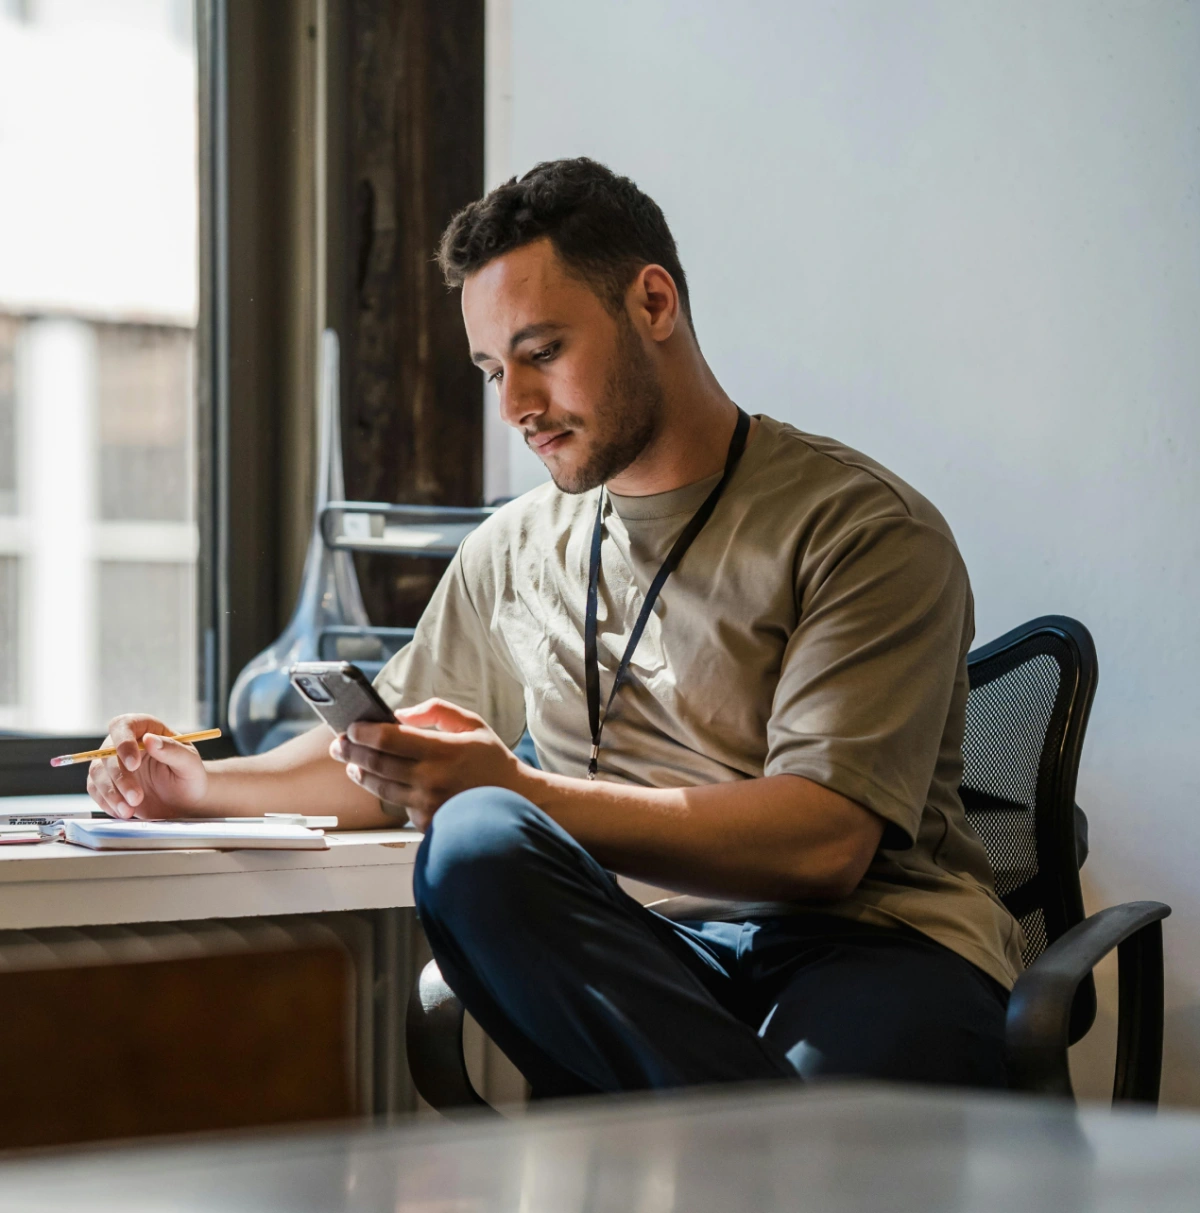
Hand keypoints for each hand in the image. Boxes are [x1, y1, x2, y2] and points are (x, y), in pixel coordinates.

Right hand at [87, 714, 208, 819]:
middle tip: (137, 797)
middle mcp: (126, 743)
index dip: (123, 742)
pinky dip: (107, 802)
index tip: (133, 764)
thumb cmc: (190, 777)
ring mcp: (114, 763)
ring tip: (130, 810)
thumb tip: (150, 739)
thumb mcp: (190, 764)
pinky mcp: (107, 782)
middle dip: (121, 778)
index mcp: (147, 729)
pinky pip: (95, 790)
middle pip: (107, 753)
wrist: (185, 801)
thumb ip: (173, 750)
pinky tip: (123, 812)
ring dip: (111, 793)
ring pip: (97, 772)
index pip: (124, 725)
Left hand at [329, 698, 523, 829]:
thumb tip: (399, 714)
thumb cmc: (492, 761)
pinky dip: (386, 792)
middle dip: (351, 751)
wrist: (516, 802)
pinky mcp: (426, 822)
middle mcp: (432, 778)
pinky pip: (397, 805)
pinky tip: (379, 782)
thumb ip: (436, 711)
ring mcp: (427, 804)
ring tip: (352, 764)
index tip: (353, 727)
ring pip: (379, 787)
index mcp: (443, 750)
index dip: (364, 731)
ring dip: (360, 772)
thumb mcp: (472, 724)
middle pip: (376, 763)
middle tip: (340, 744)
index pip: (389, 738)